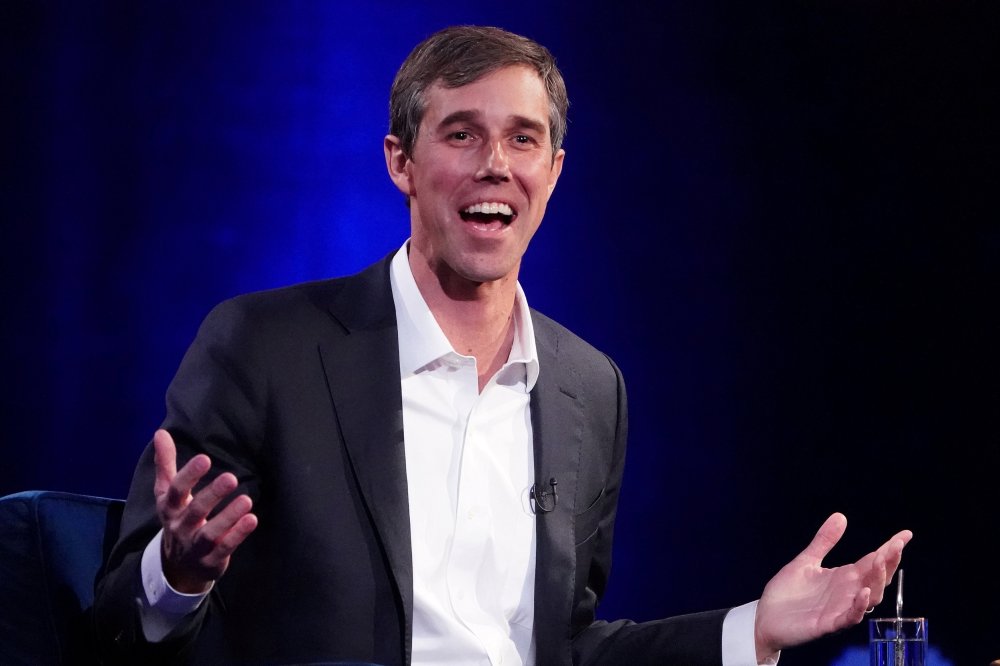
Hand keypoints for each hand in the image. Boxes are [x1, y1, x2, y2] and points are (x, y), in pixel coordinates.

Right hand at [153, 428, 258, 592]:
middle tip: (231, 477)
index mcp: (170, 508)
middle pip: (194, 511)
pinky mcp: (211, 560)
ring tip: (246, 499)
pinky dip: (237, 535)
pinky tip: (251, 519)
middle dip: (211, 494)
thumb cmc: (178, 519)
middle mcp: (180, 527)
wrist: (177, 568)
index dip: (188, 475)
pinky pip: (225, 548)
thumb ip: (166, 464)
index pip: (176, 490)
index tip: (204, 459)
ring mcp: (195, 546)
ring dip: (228, 516)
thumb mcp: (167, 494)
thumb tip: (161, 432)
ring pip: (210, 533)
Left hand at [753, 512, 911, 661]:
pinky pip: (849, 617)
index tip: (906, 535)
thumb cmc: (787, 592)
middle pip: (877, 579)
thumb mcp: (807, 561)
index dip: (889, 549)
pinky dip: (859, 606)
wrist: (766, 617)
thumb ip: (824, 541)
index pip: (872, 561)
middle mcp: (847, 593)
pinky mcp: (828, 624)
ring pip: (870, 598)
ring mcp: (840, 609)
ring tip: (880, 563)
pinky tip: (864, 593)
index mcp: (844, 577)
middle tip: (895, 546)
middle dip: (888, 563)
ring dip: (876, 581)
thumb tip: (841, 516)